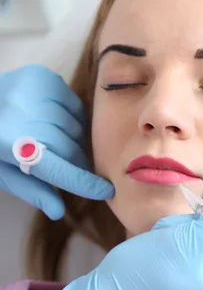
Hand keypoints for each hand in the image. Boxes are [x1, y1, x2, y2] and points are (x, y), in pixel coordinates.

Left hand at [0, 64, 113, 219]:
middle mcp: (23, 116)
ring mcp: (33, 92)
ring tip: (59, 142)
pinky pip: (74, 105)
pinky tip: (56, 121)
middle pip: (70, 148)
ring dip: (74, 141)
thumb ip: (32, 191)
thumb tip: (58, 212)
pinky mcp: (42, 77)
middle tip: (74, 169)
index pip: (57, 169)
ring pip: (75, 127)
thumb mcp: (3, 173)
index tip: (105, 191)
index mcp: (9, 145)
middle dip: (76, 163)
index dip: (83, 182)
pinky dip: (72, 117)